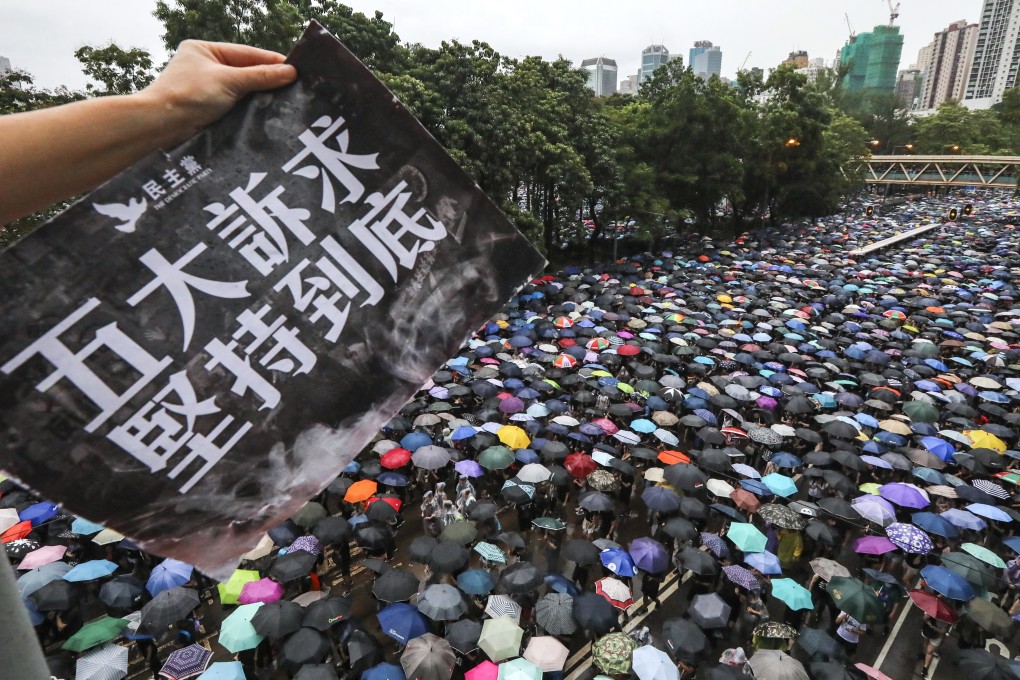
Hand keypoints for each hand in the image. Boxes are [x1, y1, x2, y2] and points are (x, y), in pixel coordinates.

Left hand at [140, 40, 297, 146]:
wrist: (160, 124)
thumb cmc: (189, 94)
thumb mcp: (228, 81)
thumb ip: (260, 76)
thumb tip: (291, 72)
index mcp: (205, 50)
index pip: (246, 53)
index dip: (272, 61)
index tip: (296, 68)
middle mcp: (206, 66)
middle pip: (245, 71)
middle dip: (268, 79)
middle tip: (296, 86)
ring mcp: (207, 88)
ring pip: (242, 89)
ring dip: (261, 95)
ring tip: (287, 100)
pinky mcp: (209, 108)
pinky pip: (236, 104)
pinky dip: (250, 108)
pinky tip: (268, 112)